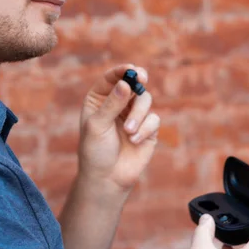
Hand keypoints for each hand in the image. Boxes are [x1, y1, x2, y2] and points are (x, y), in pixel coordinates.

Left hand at [77, 64, 159, 193]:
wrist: (107, 178)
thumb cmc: (95, 151)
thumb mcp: (97, 125)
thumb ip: (112, 104)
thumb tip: (125, 83)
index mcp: (100, 99)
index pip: (112, 78)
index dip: (122, 71)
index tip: (131, 70)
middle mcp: (118, 104)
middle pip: (133, 84)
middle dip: (138, 81)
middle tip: (142, 78)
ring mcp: (134, 116)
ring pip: (145, 100)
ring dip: (138, 114)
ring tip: (128, 131)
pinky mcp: (148, 129)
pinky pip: (153, 119)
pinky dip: (144, 128)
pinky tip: (134, 140)